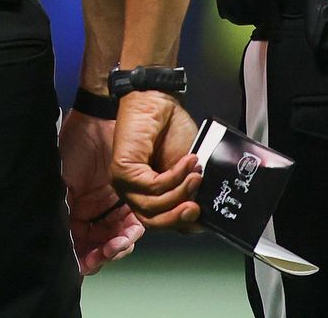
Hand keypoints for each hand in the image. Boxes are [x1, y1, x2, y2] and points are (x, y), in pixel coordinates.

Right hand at [59, 107, 142, 272]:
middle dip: (106, 251)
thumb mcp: (61, 179)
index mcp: (69, 211)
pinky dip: (134, 228)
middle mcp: (88, 213)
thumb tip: (64, 241)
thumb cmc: (75, 145)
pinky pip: (133, 221)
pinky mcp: (128, 198)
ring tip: (126, 237)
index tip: (91, 260)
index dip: (84, 258)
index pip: (76, 245)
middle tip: (113, 247)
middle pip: (98, 246)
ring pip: (116, 237)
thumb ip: (63, 209)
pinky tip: (135, 227)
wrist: (99, 120)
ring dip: (122, 242)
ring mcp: (108, 207)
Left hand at [109, 90, 201, 230]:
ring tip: (197, 175)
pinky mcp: (122, 171)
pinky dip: (174, 176)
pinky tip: (188, 162)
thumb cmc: (172, 132)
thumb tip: (198, 219)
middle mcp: (133, 193)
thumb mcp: (187, 170)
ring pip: (153, 206)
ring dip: (180, 192)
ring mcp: (124, 183)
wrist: (159, 104)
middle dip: (178, 217)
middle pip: (153, 221)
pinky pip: (152, 186)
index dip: (183, 223)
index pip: (163, 222)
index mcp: (148, 195)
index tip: (204, 216)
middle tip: (198, 208)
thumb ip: (188, 193)